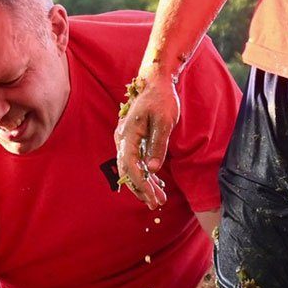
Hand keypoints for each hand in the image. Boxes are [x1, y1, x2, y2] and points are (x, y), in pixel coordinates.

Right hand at [113, 67, 179, 208]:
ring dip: (143, 185)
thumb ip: (158, 145)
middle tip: (156, 204)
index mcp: (128, 134)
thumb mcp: (164, 122)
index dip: (141, 183)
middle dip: (141, 189)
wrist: (155, 83)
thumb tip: (153, 169)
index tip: (152, 196)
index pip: (130, 165)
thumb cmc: (161, 100)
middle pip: (127, 170)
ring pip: (130, 168)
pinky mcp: (133, 140)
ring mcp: (126, 140)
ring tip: (157, 200)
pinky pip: (135, 161)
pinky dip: (144, 174)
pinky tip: (156, 184)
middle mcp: (122, 139)